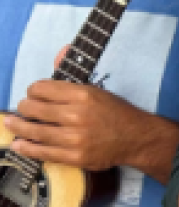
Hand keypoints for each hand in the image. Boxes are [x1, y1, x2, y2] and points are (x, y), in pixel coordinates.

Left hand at [7, 79, 159, 170]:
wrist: (137, 138)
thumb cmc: (117, 112)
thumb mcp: (97, 89)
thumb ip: (73, 74)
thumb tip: (61, 50)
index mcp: (83, 95)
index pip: (43, 89)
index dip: (33, 90)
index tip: (33, 94)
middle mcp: (77, 115)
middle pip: (34, 109)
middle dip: (23, 107)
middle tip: (22, 108)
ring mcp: (75, 138)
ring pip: (35, 131)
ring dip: (18, 127)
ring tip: (10, 123)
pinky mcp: (75, 156)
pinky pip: (43, 152)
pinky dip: (27, 148)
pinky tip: (19, 144)